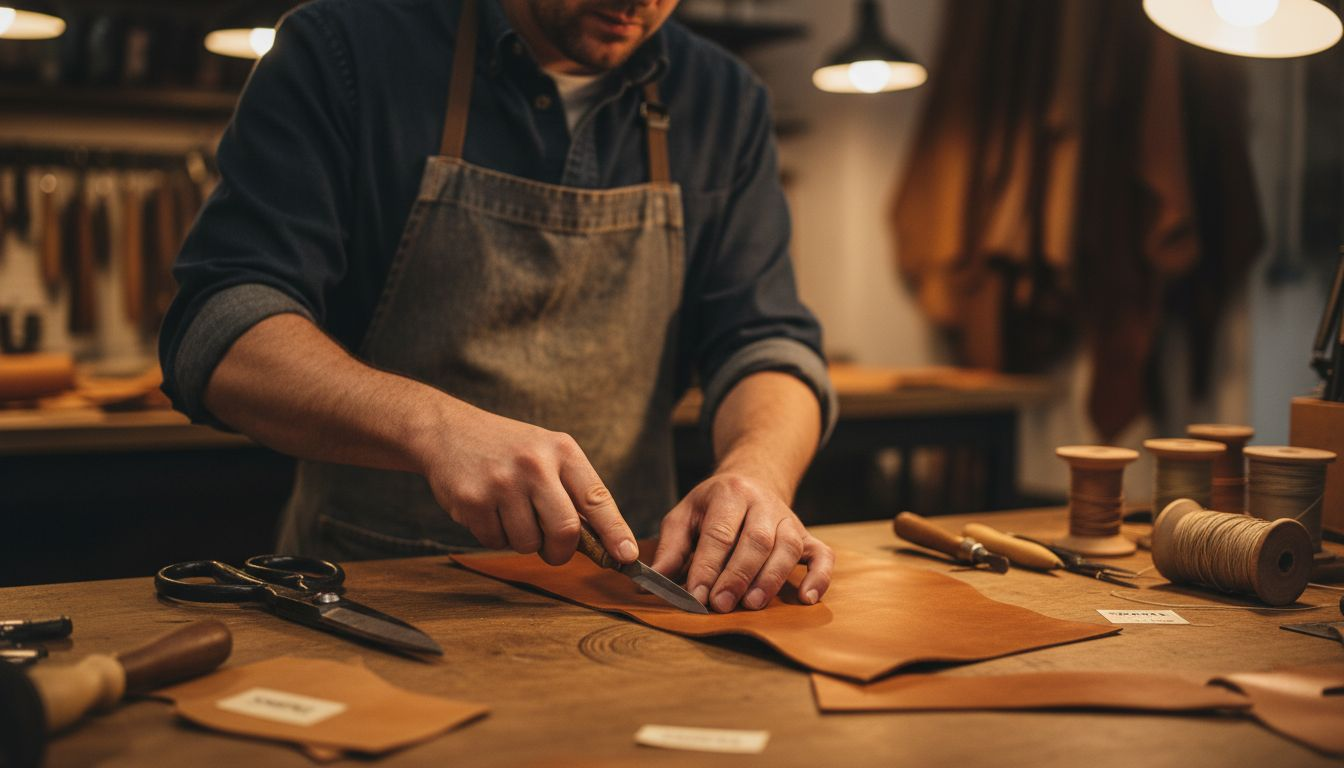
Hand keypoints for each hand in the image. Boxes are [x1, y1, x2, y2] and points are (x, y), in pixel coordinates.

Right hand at [417, 402, 638, 565]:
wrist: (448, 431)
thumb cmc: (508, 449)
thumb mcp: (548, 453)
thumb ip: (573, 491)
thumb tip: (604, 543)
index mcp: (562, 450)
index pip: (597, 498)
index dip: (615, 532)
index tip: (627, 557)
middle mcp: (534, 464)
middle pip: (564, 531)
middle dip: (560, 550)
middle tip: (553, 549)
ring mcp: (502, 482)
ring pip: (527, 543)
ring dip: (522, 540)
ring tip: (510, 511)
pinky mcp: (472, 500)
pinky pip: (495, 542)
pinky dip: (495, 535)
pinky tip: (487, 509)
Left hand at [648, 472, 833, 611]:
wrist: (753, 479)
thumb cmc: (713, 506)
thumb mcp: (684, 515)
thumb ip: (671, 548)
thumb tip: (652, 582)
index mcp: (729, 493)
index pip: (719, 533)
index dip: (707, 566)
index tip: (696, 595)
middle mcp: (762, 503)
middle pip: (756, 540)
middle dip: (737, 575)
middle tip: (721, 605)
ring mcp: (788, 519)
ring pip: (788, 547)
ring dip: (771, 578)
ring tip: (752, 604)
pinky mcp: (807, 535)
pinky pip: (822, 554)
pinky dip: (819, 577)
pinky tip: (806, 598)